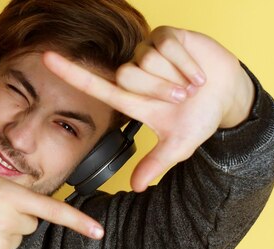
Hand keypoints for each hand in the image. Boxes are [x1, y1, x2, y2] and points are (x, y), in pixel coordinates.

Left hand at [43, 26, 254, 191]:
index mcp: (130, 98)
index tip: (45, 59)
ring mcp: (149, 53)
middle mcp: (134, 73)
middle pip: (126, 76)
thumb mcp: (177, 146)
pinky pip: (168, 47)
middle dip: (157, 90)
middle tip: (180, 99)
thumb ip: (154, 163)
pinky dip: (187, 64)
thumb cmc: (198, 119)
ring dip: (175, 77)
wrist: (227, 95)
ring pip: (147, 61)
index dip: (70, 72)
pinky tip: (197, 73)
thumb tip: (135, 187)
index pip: (94, 84)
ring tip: (190, 86)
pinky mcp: (167, 36)